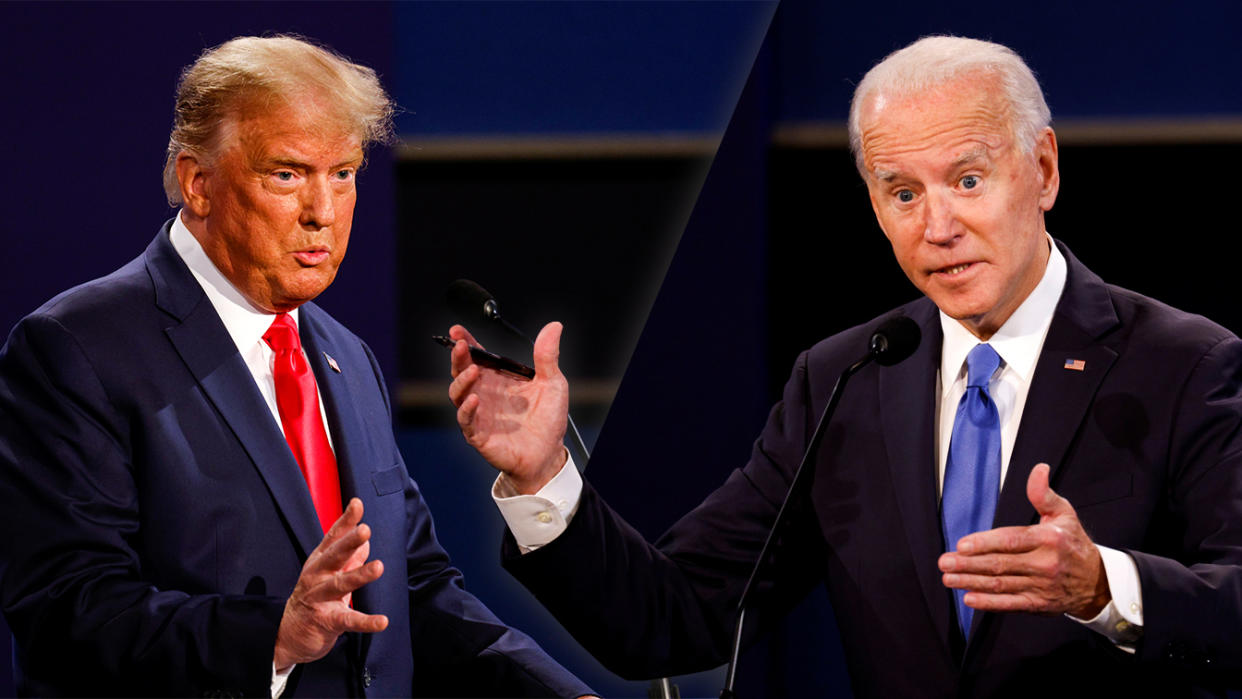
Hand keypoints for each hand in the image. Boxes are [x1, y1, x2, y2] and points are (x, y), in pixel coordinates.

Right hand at [273, 499, 388, 669]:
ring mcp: (320, 598)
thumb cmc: (315, 597)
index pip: (333, 537)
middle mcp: (317, 576)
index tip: (357, 504)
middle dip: (349, 542)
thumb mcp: (331, 574)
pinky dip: (366, 622)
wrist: (289, 634)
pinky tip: (383, 621)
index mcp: (320, 561)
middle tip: (365, 530)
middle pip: (334, 556)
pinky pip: (348, 620)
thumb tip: (366, 541)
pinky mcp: (326, 621)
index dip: (345, 521)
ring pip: (341, 584)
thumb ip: (350, 557)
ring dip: (360, 575)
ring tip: (379, 566)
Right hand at [448, 322, 568, 493]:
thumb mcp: (552, 383)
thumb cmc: (548, 419)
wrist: (549, 454)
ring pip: (458, 394)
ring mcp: (479, 413)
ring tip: (473, 370)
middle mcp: (485, 393)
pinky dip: (467, 409)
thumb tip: (554, 326)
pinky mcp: (479, 434)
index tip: (458, 329)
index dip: (466, 342)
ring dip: (462, 380)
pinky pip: (466, 420)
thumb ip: (548, 356)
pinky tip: (475, 400)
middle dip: (458, 357)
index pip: (477, 356)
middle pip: (462, 371)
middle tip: (461, 344)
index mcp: (498, 378)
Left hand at [938, 463, 1109, 618]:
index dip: (985, 543)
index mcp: (1048, 539)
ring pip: (1001, 584)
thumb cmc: (1073, 543)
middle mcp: (1044, 564)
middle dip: (969, 564)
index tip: (962, 544)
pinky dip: (989, 603)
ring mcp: (1040, 586)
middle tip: (944, 562)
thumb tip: (1039, 469)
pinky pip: (1010, 604)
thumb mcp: (1064, 514)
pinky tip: (969, 598)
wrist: (1098, 582)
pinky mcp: (1038, 604)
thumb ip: (1044, 494)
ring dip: (971, 582)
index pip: (1011, 540)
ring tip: (949, 578)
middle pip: (1001, 564)